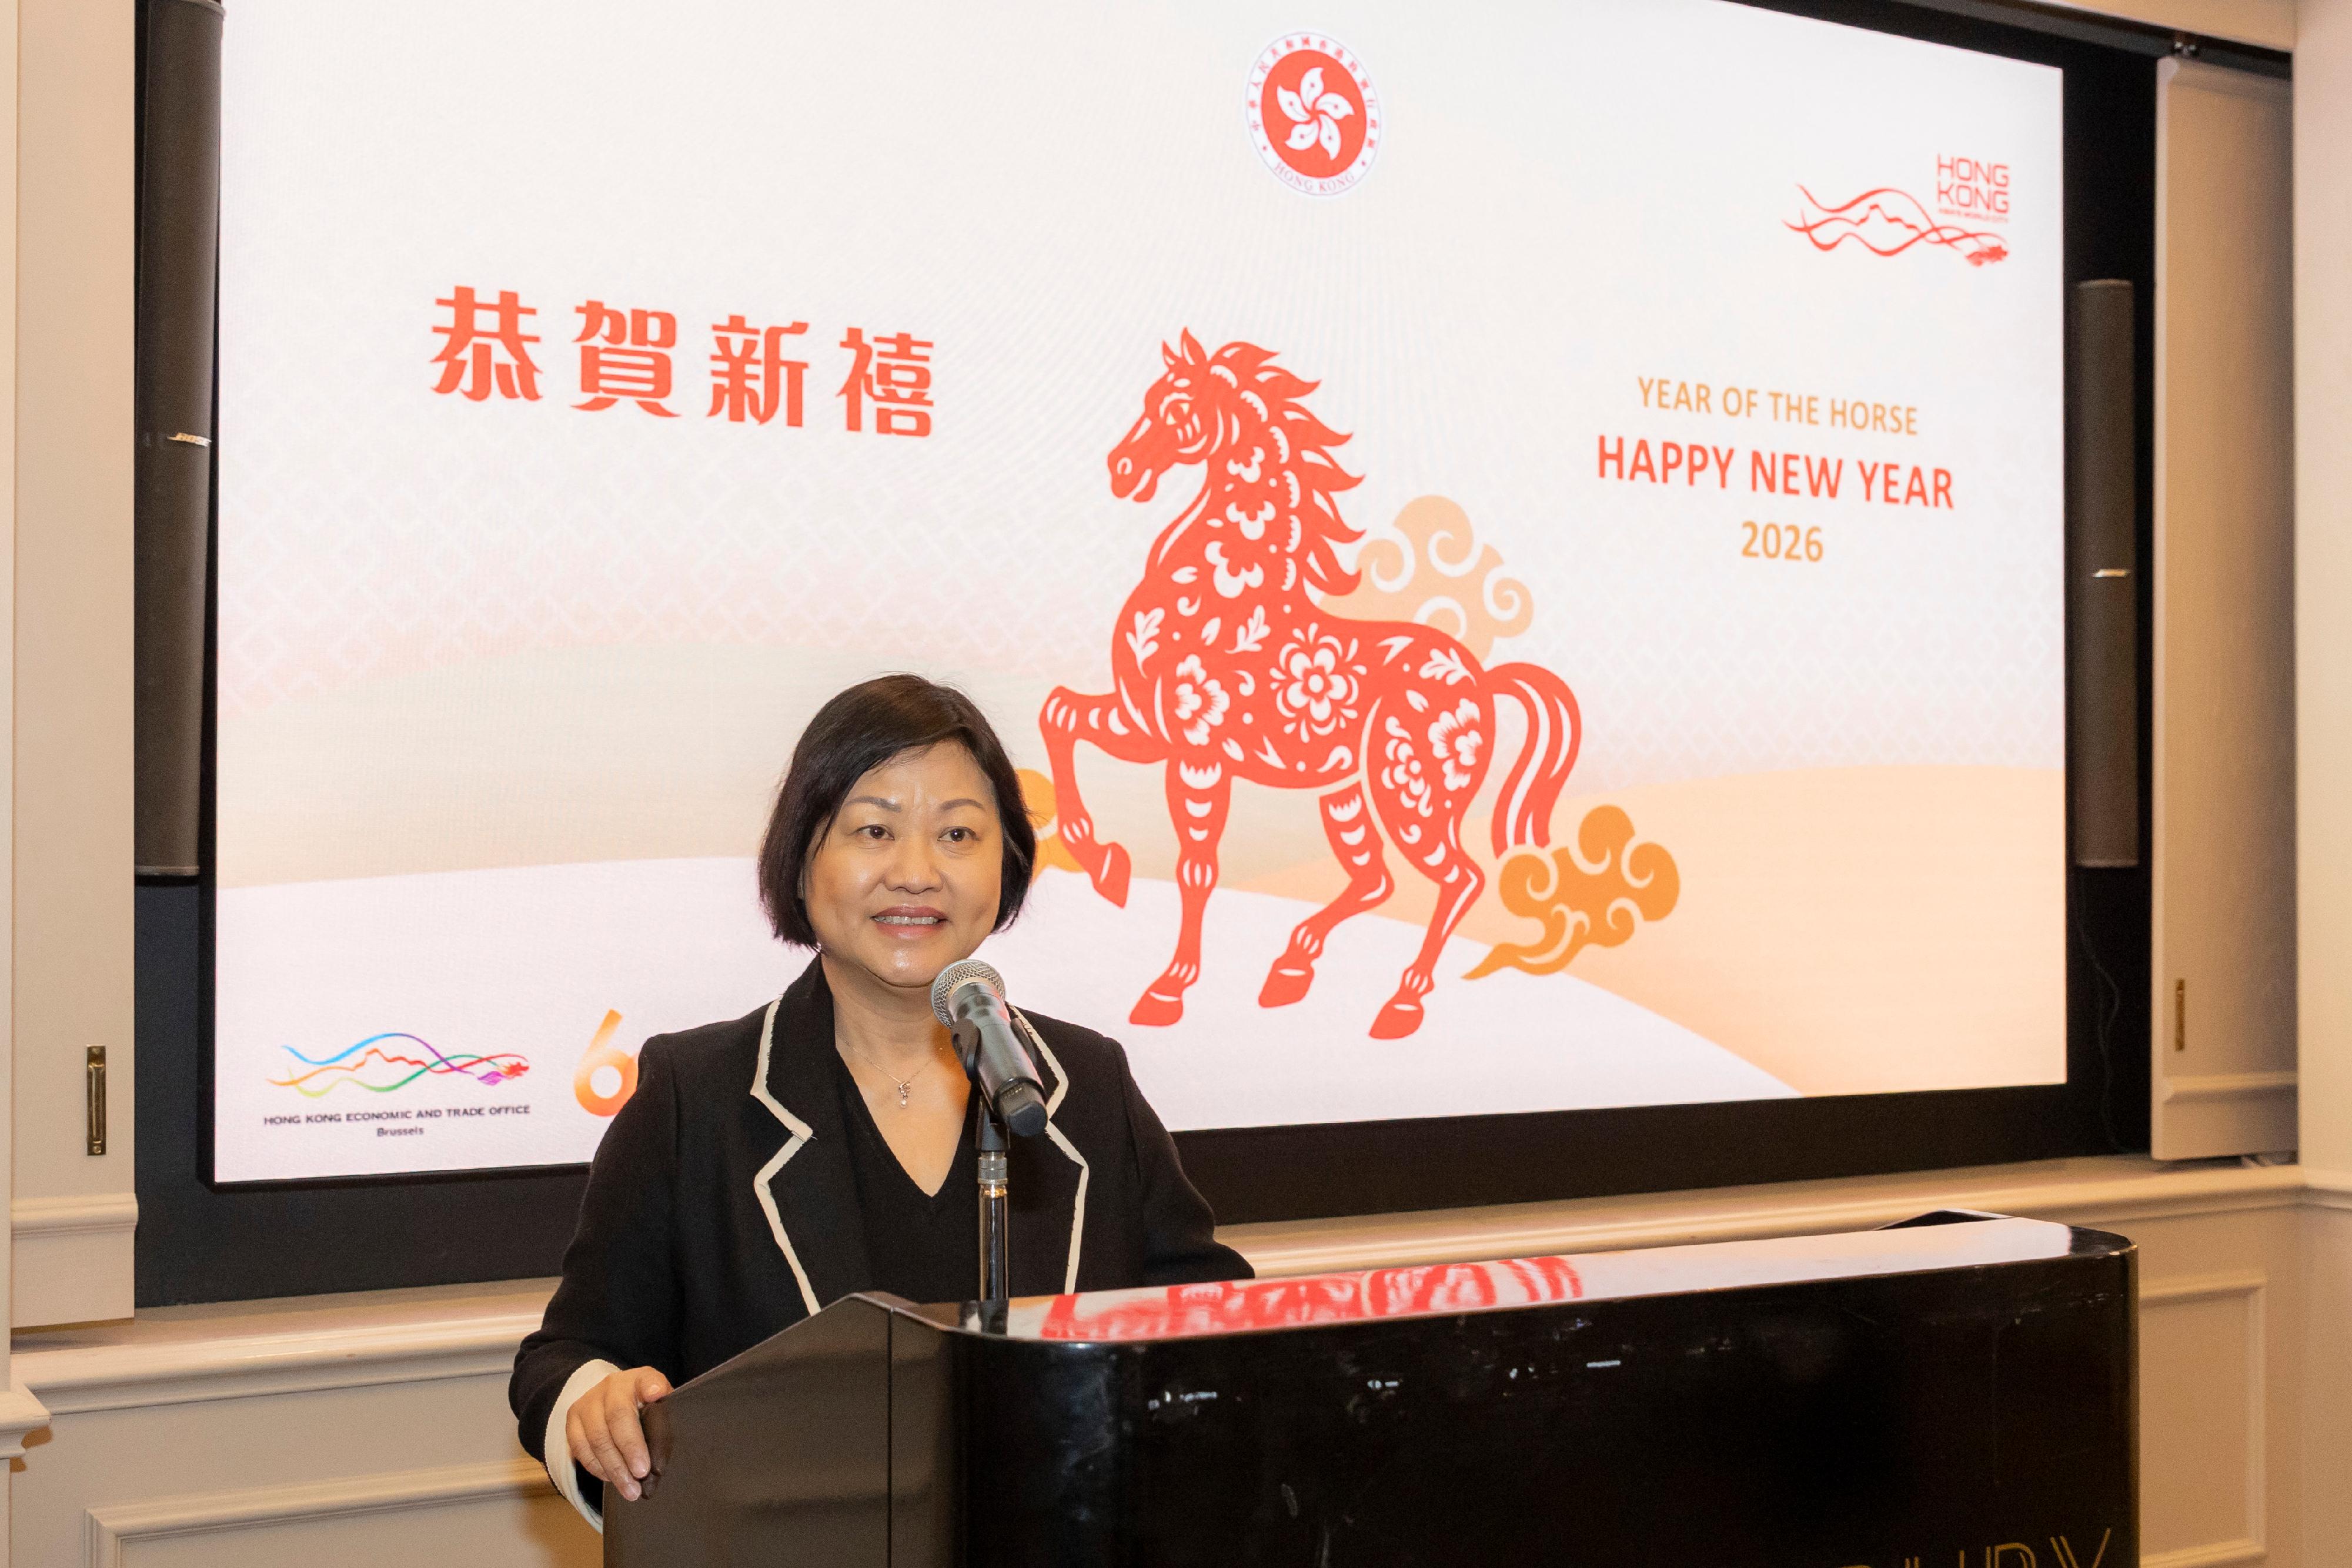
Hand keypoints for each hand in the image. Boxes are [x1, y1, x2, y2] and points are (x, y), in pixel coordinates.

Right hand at [566, 1364, 672, 1501]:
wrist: (613, 1399)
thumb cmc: (644, 1409)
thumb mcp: (659, 1406)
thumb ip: (663, 1420)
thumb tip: (662, 1454)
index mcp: (638, 1379)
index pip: (646, 1379)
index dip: (651, 1387)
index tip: (657, 1394)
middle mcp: (611, 1386)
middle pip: (617, 1417)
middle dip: (630, 1449)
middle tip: (642, 1473)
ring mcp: (588, 1402)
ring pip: (596, 1437)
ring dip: (613, 1468)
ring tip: (629, 1489)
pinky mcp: (573, 1420)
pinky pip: (581, 1448)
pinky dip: (597, 1467)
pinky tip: (611, 1479)